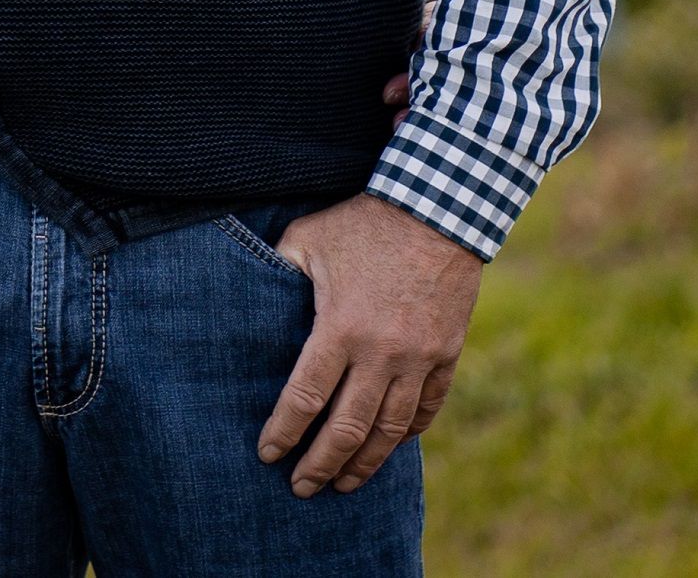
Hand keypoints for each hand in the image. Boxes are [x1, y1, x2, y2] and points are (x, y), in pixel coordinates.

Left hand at [256, 193, 480, 497]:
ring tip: (344, 484)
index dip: (284, 432)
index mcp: (340, 327)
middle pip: (347, 427)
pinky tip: (390, 446)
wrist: (438, 208)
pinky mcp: (446, 354)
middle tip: (301, 488)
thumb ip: (279, 275)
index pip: (305, 397)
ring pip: (390, 429)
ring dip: (365, 462)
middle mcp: (381, 353)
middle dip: (321, 464)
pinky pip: (427, 407)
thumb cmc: (362, 222)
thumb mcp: (307, 240)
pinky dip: (407, 432)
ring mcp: (418, 357)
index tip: (268, 455)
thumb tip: (251, 300)